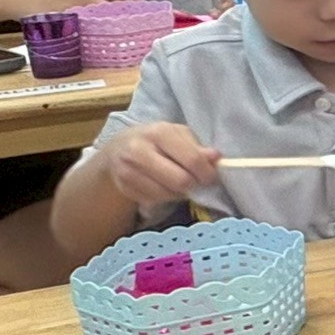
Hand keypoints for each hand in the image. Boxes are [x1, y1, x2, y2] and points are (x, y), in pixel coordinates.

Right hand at [97, 121, 219, 205]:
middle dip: (194, 184)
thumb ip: (197, 147)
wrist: (118, 148)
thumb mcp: (177, 134)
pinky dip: (165, 197)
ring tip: (179, 182)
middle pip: (180, 181)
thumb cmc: (155, 139)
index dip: (207, 172)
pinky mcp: (124, 188)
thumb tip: (216, 158)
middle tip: (197, 181)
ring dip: (180, 193)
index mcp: (159, 133)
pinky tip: (164, 186)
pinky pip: (155, 201)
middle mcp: (140, 151)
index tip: (211, 176)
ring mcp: (129, 171)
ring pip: (168, 194)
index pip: (192, 159)